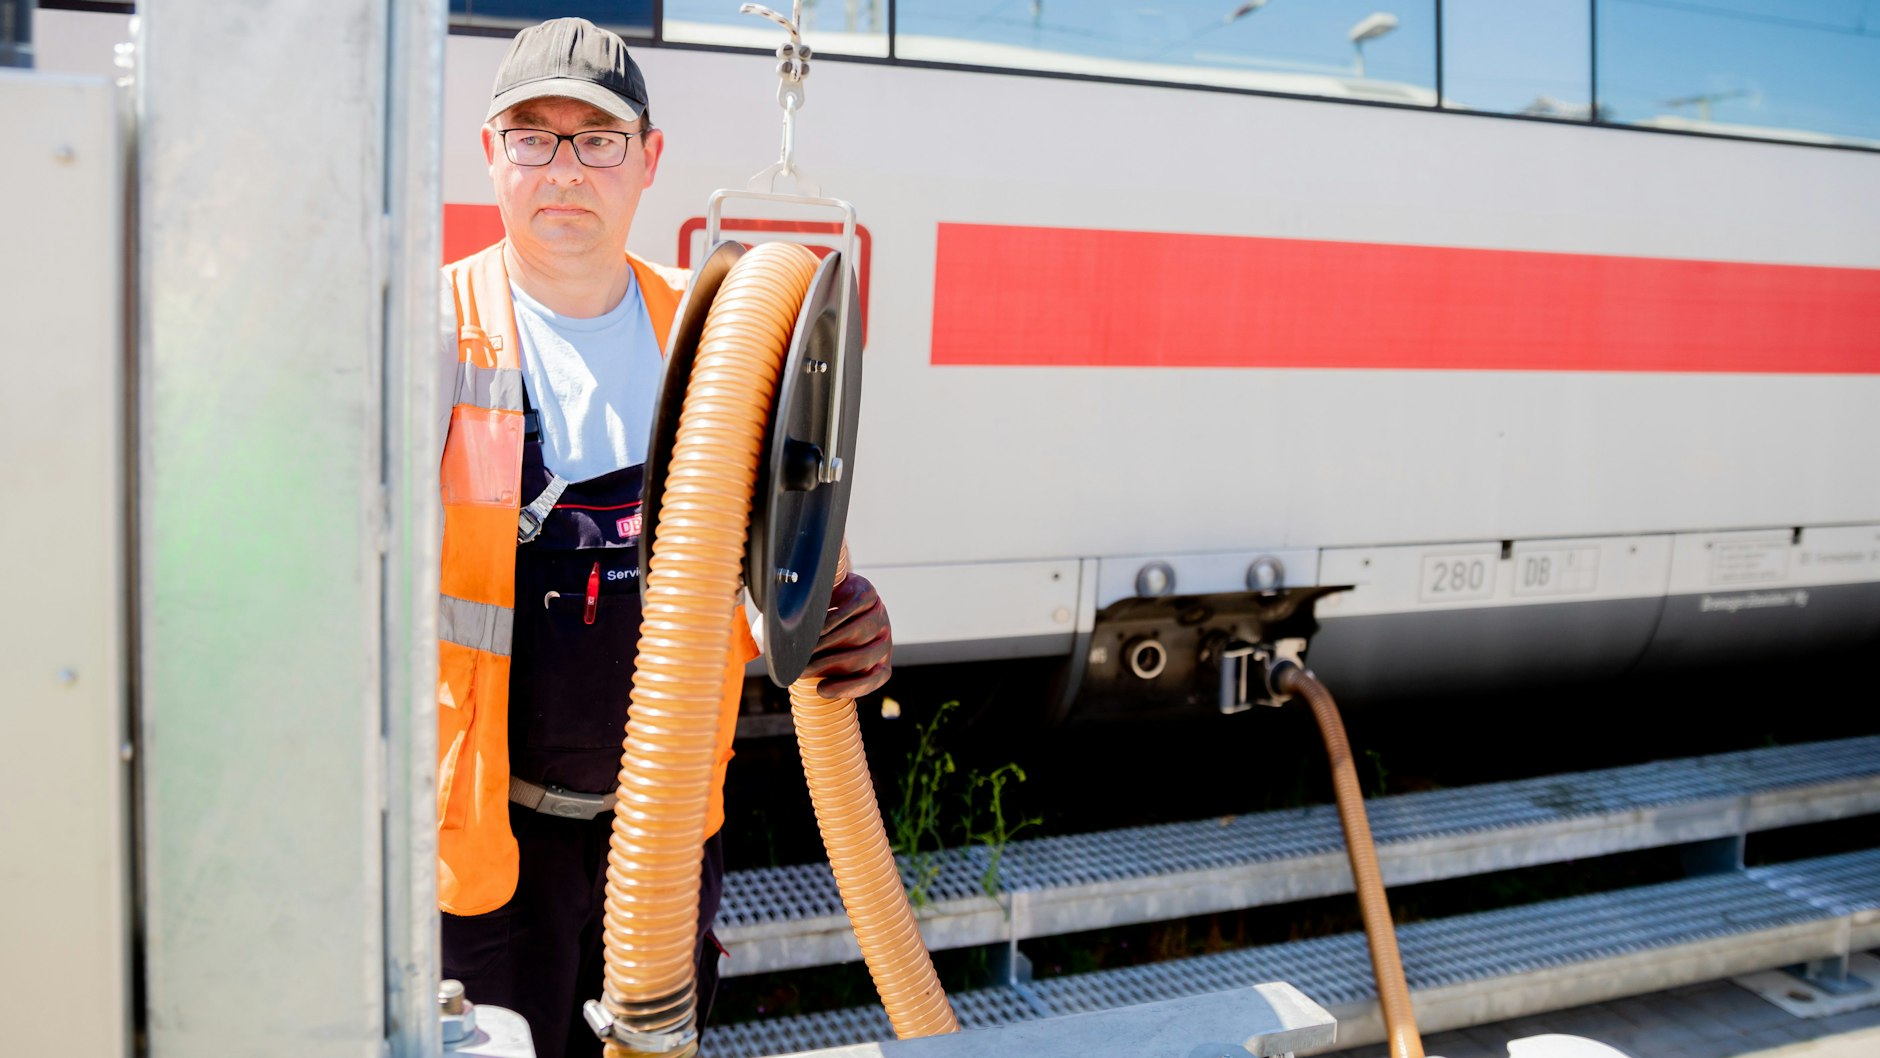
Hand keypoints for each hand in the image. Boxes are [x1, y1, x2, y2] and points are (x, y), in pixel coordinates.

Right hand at [800, 573, 891, 699]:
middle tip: (803, 670)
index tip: (821, 690)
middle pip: (863, 657)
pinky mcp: (869, 594)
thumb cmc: (828, 635)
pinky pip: (853, 609)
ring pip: (858, 632)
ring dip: (828, 643)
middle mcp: (883, 638)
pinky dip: (834, 621)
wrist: (831, 593)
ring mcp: (879, 615)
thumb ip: (824, 670)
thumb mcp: (828, 656)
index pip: (875, 678)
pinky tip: (818, 628)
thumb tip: (807, 685)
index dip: (849, 687)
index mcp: (880, 660)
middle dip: (829, 665)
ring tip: (805, 650)